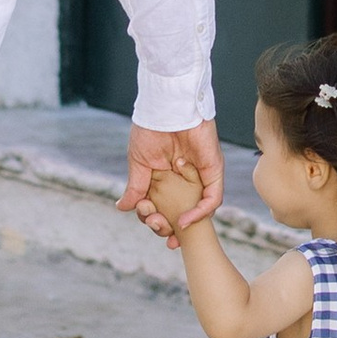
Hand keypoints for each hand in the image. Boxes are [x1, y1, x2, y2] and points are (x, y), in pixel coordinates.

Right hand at [120, 122, 222, 238]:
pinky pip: (212, 199)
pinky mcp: (213, 171)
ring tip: (167, 228)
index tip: (149, 223)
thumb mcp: (139, 163)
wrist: (165, 109)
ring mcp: (200, 176)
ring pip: (197, 210)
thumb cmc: (151, 130)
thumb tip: (123, 207)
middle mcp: (185, 180)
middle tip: (156, 226)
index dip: (157, 220)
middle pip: (180, 212)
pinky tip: (184, 221)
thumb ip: (135, 187)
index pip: (164, 206)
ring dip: (182, 224)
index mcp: (166, 179)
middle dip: (168, 226)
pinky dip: (199, 213)